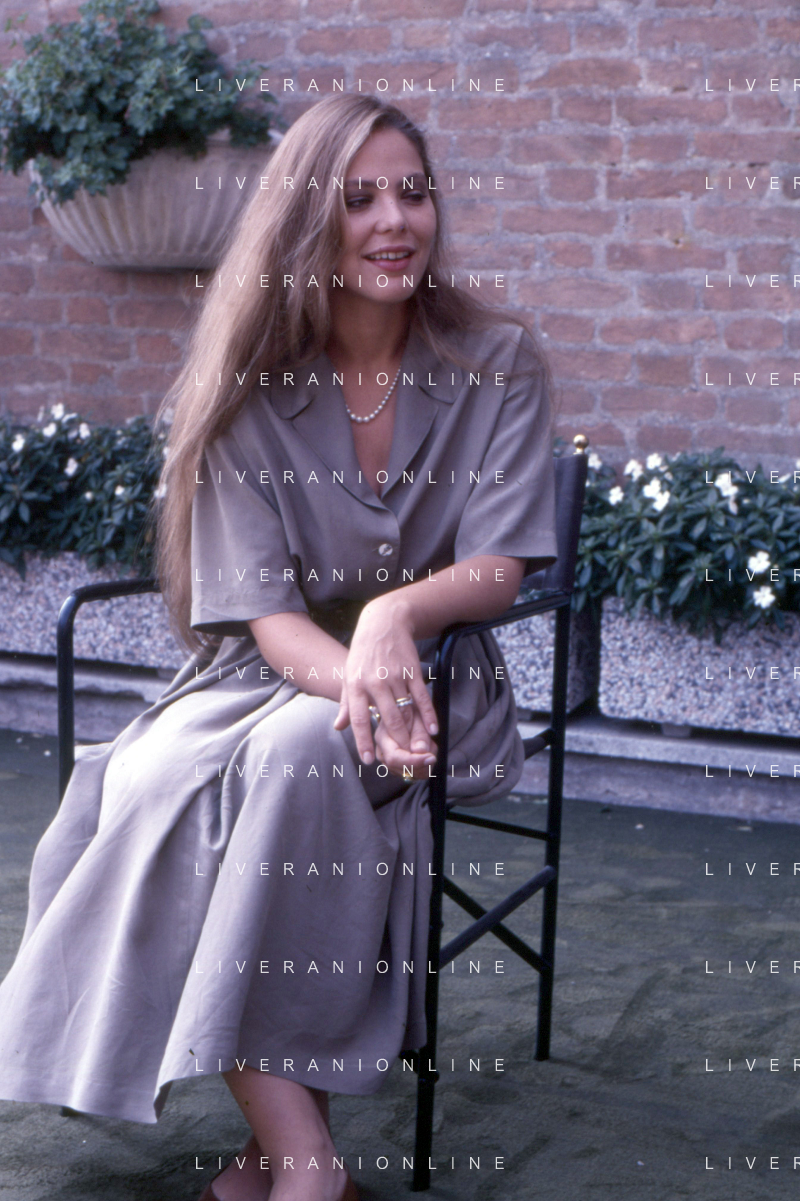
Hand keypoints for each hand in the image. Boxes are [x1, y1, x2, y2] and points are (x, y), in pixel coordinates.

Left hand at [333, 596, 438, 763]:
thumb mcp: (348, 675)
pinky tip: (432, 729)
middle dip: (396, 741)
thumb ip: (345, 704)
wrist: (383, 623)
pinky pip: (421, 697)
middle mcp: (375, 682)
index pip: (358, 718)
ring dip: (413, 732)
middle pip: (387, 718)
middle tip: (402, 760)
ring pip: (406, 710)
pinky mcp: (412, 671)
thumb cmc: (362, 654)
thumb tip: (338, 727)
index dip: (363, 740)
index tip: (368, 760)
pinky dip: (428, 714)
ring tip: (417, 751)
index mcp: (355, 685)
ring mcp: (395, 676)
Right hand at [374, 702, 436, 780]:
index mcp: (383, 735)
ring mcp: (386, 759)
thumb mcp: (418, 716)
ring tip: (429, 747)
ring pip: (406, 773)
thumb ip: (419, 733)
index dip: (414, 760)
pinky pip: (410, 774)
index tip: (431, 757)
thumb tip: (419, 751)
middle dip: (419, 765)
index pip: (395, 755)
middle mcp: (381, 749)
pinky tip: (425, 753)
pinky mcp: (394, 766)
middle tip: (433, 755)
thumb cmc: (411, 711)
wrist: (405, 712)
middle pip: (398, 768)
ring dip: (423, 765)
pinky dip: (422, 767)